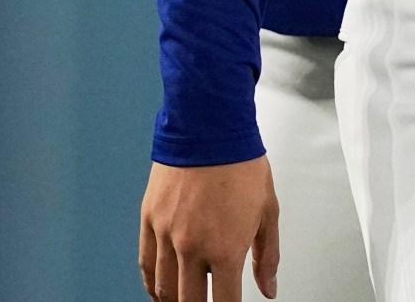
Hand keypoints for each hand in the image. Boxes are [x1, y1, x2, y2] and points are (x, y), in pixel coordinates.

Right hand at [139, 156, 279, 301]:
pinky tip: (160, 290)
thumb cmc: (241, 165)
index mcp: (225, 249)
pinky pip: (146, 265)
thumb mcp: (268, 211)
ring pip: (164, 289)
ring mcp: (166, 237)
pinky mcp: (149, 222)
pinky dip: (152, 285)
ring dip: (176, 301)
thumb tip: (268, 289)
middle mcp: (192, 248)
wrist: (208, 129)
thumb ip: (268, 256)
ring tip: (186, 300)